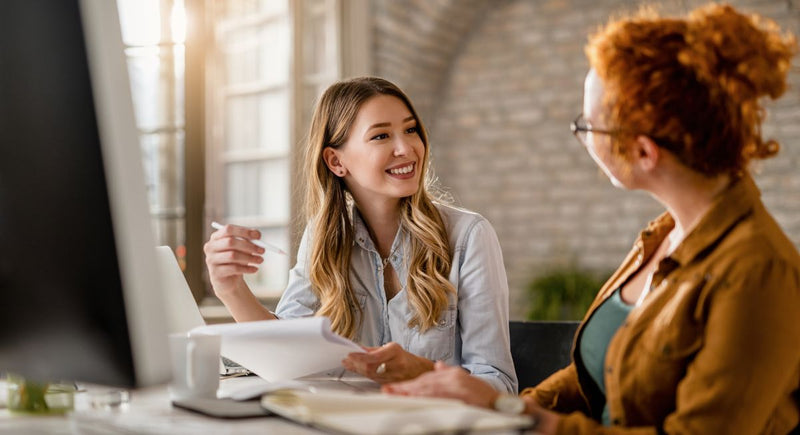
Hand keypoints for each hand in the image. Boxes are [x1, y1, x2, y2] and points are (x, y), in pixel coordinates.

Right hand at [204, 223, 264, 296]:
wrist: (229, 280)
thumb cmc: (237, 260)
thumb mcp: (243, 248)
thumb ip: (249, 239)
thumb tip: (257, 235)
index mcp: (216, 237)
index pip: (228, 229)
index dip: (244, 231)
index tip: (258, 236)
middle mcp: (210, 247)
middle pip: (230, 242)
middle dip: (249, 246)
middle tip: (262, 250)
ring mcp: (211, 260)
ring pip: (232, 256)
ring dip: (250, 258)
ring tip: (260, 260)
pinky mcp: (216, 273)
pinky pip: (233, 269)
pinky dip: (247, 269)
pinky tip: (255, 269)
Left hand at [342, 342, 433, 382]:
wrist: (418, 370)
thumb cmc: (403, 357)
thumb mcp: (390, 348)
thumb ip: (373, 350)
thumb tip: (357, 349)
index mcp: (395, 352)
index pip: (375, 356)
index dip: (361, 357)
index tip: (350, 354)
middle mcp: (396, 365)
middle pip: (371, 367)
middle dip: (356, 363)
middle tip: (346, 359)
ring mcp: (393, 377)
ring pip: (370, 374)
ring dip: (357, 369)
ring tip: (348, 363)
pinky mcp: (390, 384)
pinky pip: (373, 379)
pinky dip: (363, 373)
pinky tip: (356, 369)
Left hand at [381, 361, 498, 407]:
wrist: (500, 403)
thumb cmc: (482, 394)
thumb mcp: (465, 379)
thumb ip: (449, 372)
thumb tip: (437, 365)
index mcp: (452, 375)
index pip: (425, 379)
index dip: (409, 384)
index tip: (394, 388)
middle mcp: (453, 378)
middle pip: (423, 383)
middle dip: (405, 388)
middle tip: (388, 391)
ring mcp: (457, 387)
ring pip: (428, 389)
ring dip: (411, 393)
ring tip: (396, 395)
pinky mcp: (461, 396)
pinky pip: (439, 398)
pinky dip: (426, 399)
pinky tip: (416, 400)